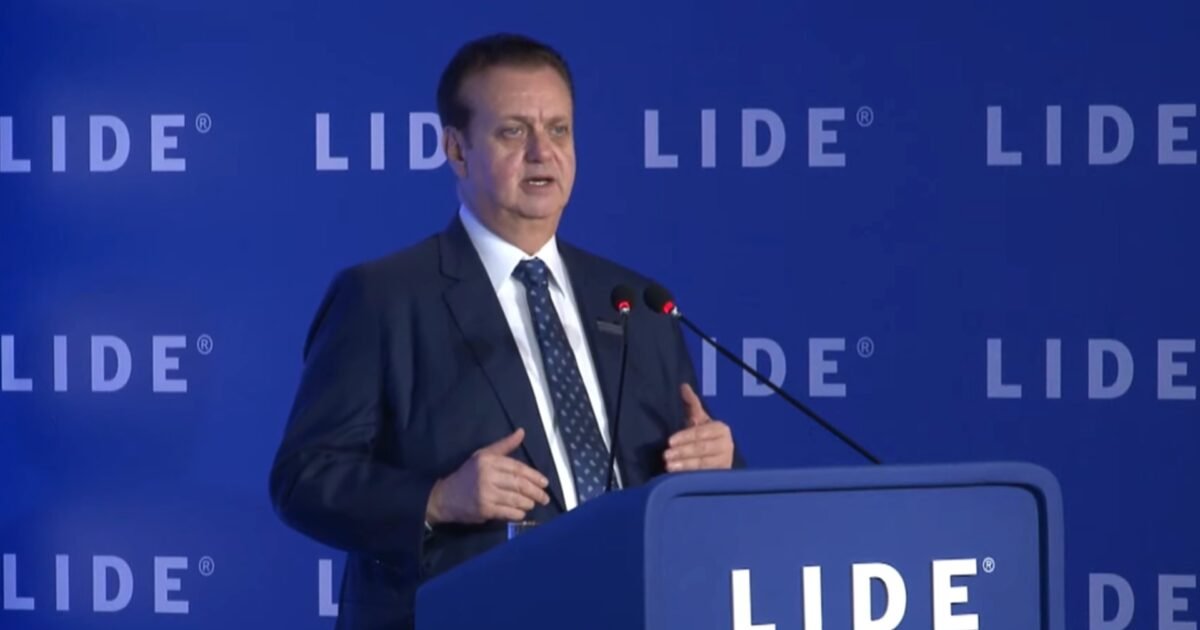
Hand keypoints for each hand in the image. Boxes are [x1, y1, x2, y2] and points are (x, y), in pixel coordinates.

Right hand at [425, 428, 550, 523]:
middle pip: (519, 484)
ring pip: (515, 499)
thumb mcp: (483, 455)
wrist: (445, 497)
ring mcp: (486, 493)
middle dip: (535, 492)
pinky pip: (507, 512)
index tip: (545, 483)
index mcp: (488, 460)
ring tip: (533, 504)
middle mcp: (487, 475)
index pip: (517, 468)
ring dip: (528, 503)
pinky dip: (517, 513)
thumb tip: (522, 432)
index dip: (534, 476)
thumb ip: (504, 446)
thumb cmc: (467, 475)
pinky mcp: (484, 509)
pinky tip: (521, 512)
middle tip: (544, 498)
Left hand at [663, 383, 734, 471]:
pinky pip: (705, 477)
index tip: (670, 441)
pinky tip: (679, 478)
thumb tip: (683, 386)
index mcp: (721, 429)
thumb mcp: (699, 419)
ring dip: (686, 466)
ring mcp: (725, 462)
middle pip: (703, 449)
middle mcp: (726, 445)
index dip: (685, 437)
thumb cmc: (705, 435)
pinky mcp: (720, 476)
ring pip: (704, 464)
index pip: (701, 433)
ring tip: (669, 467)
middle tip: (666, 456)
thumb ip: (691, 404)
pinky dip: (692, 477)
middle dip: (683, 452)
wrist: (719, 457)